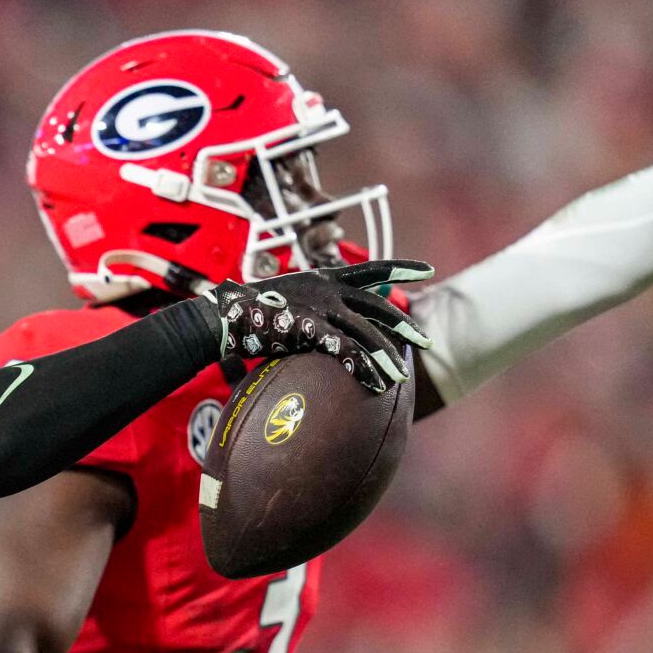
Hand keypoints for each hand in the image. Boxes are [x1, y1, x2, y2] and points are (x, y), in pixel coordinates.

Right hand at [202, 259, 433, 392]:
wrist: (224, 315)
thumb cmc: (252, 313)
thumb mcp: (290, 301)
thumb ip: (313, 309)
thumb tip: (326, 327)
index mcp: (324, 278)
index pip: (371, 269)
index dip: (400, 269)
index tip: (428, 270)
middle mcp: (327, 289)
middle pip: (377, 305)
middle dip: (403, 325)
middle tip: (425, 341)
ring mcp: (319, 306)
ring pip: (365, 332)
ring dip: (386, 356)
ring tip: (401, 378)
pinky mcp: (308, 327)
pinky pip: (344, 349)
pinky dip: (363, 368)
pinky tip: (375, 384)